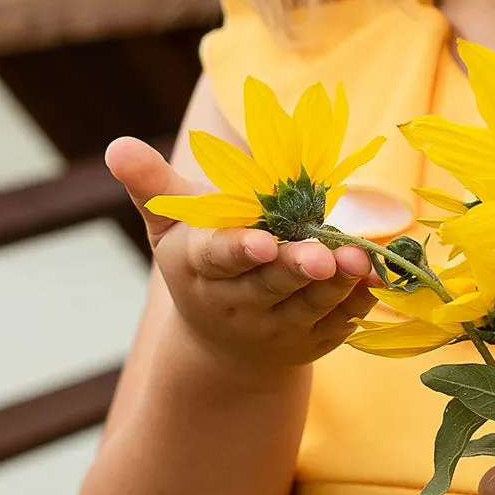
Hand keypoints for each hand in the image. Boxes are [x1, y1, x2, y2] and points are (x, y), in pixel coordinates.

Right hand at [106, 137, 376, 384]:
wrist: (223, 350)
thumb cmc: (198, 266)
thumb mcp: (170, 227)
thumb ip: (152, 185)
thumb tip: (117, 145)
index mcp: (200, 269)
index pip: (218, 258)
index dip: (239, 250)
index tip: (261, 241)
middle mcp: (236, 303)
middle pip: (270, 283)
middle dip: (297, 268)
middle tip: (325, 254)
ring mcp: (276, 327)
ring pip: (308, 304)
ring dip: (336, 284)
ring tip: (360, 259)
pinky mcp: (311, 341)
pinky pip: (338, 323)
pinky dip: (358, 302)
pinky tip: (377, 278)